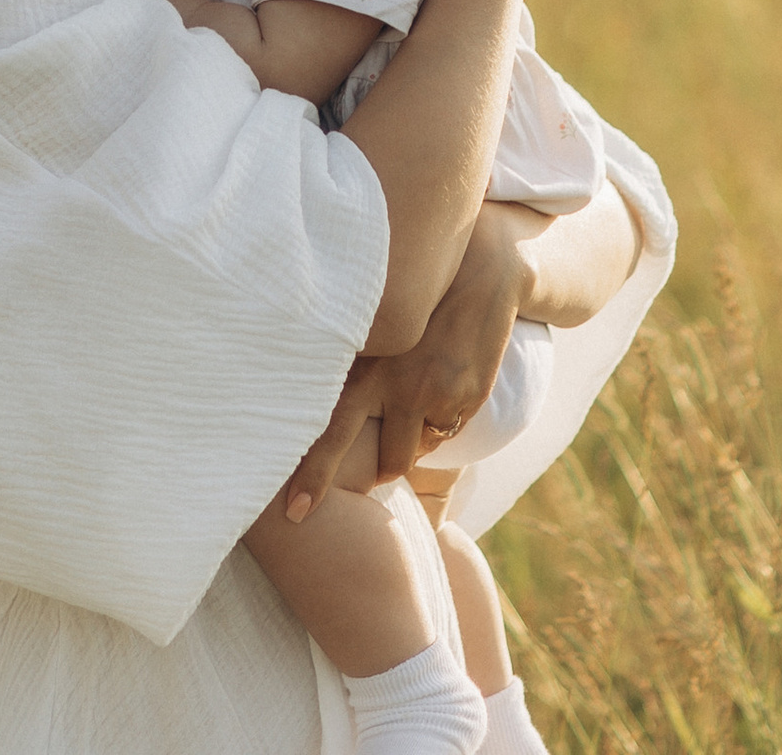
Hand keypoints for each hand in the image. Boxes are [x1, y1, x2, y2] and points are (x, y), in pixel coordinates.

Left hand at [280, 204, 524, 517]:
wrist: (488, 267)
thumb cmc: (419, 288)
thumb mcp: (382, 322)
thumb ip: (358, 360)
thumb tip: (324, 391)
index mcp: (372, 369)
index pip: (331, 431)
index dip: (313, 475)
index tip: (293, 514)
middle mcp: (406, 389)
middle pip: (390, 463)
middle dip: (383, 471)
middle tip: (377, 472)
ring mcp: (444, 398)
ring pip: (422, 445)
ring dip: (416, 433)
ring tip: (419, 387)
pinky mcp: (473, 399)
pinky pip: (450, 426)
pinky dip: (442, 414)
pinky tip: (444, 374)